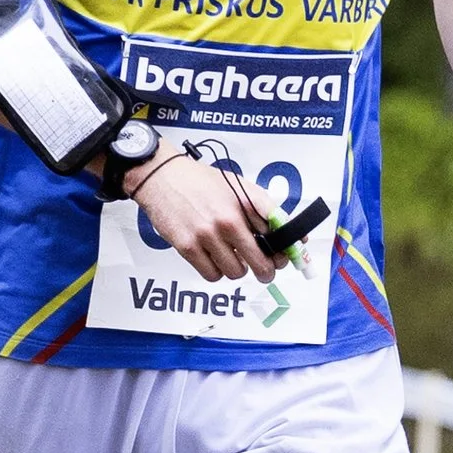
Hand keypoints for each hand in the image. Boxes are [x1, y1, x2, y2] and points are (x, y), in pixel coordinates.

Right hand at [125, 146, 276, 284]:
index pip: (275, 237)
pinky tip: (213, 258)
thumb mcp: (238, 186)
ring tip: (230, 256)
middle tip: (264, 270)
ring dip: (236, 269)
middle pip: (259, 263)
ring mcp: (206, 236)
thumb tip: (290, 231)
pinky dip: (215, 271)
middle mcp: (226, 222)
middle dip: (265, 270)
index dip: (284, 251)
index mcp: (243, 206)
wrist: (162, 177)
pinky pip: (211, 275)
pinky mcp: (187, 247)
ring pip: (235, 273)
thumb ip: (263, 209)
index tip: (283, 257)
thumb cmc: (200, 182)